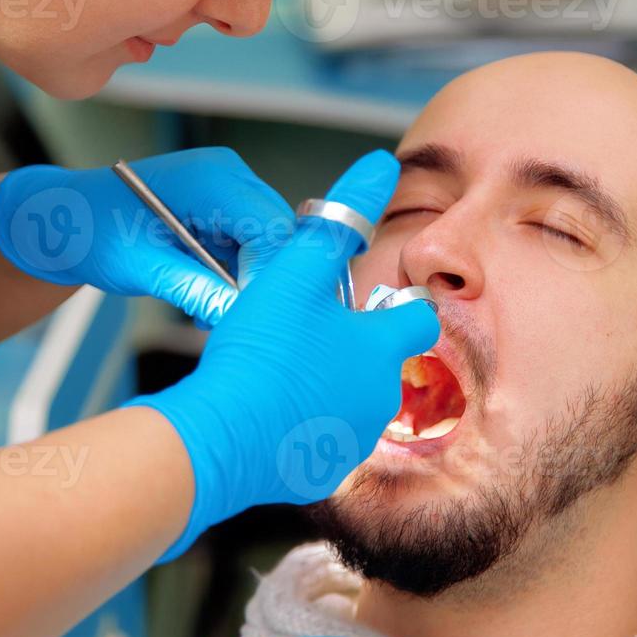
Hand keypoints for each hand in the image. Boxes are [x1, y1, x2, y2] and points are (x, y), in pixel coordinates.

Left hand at [0, 148, 292, 326]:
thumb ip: (195, 290)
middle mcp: (228, 176)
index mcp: (209, 177)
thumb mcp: (142, 267)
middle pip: (277, 234)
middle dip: (262, 280)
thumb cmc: (93, 232)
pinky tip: (211, 298)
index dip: (269, 274)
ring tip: (214, 314)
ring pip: (268, 244)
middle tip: (237, 321)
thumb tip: (238, 318)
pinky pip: (250, 247)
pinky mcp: (224, 210)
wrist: (68, 220)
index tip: (251, 314)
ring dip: (249, 282)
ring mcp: (228, 190)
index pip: (269, 227)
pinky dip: (237, 276)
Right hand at [130, 151, 440, 562]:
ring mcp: (353, 439)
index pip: (419, 319)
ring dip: (325, 382)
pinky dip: (301, 421)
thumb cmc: (259, 354)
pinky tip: (265, 408)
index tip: (359, 303)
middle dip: (350, 346)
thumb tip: (380, 166)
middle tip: (301, 332)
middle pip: (380, 360)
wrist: (217, 440)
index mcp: (382, 348)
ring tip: (278, 369)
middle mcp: (380, 397)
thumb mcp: (294, 274)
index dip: (394, 305)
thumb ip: (338, 221)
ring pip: (351, 398)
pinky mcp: (321, 470)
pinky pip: (320, 436)